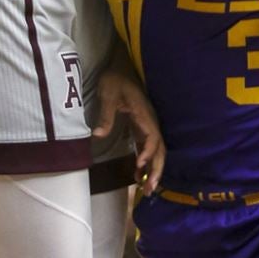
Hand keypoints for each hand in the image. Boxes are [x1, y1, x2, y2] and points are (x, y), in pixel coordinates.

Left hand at [93, 69, 164, 195]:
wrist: (120, 66)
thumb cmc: (115, 78)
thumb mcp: (108, 92)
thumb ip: (106, 113)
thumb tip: (98, 135)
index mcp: (144, 113)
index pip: (152, 137)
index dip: (148, 152)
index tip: (140, 164)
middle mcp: (150, 122)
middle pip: (160, 149)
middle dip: (156, 170)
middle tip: (149, 190)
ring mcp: (147, 126)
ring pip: (156, 152)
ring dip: (153, 170)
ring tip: (147, 191)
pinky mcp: (141, 128)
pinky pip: (147, 149)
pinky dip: (145, 163)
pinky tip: (138, 175)